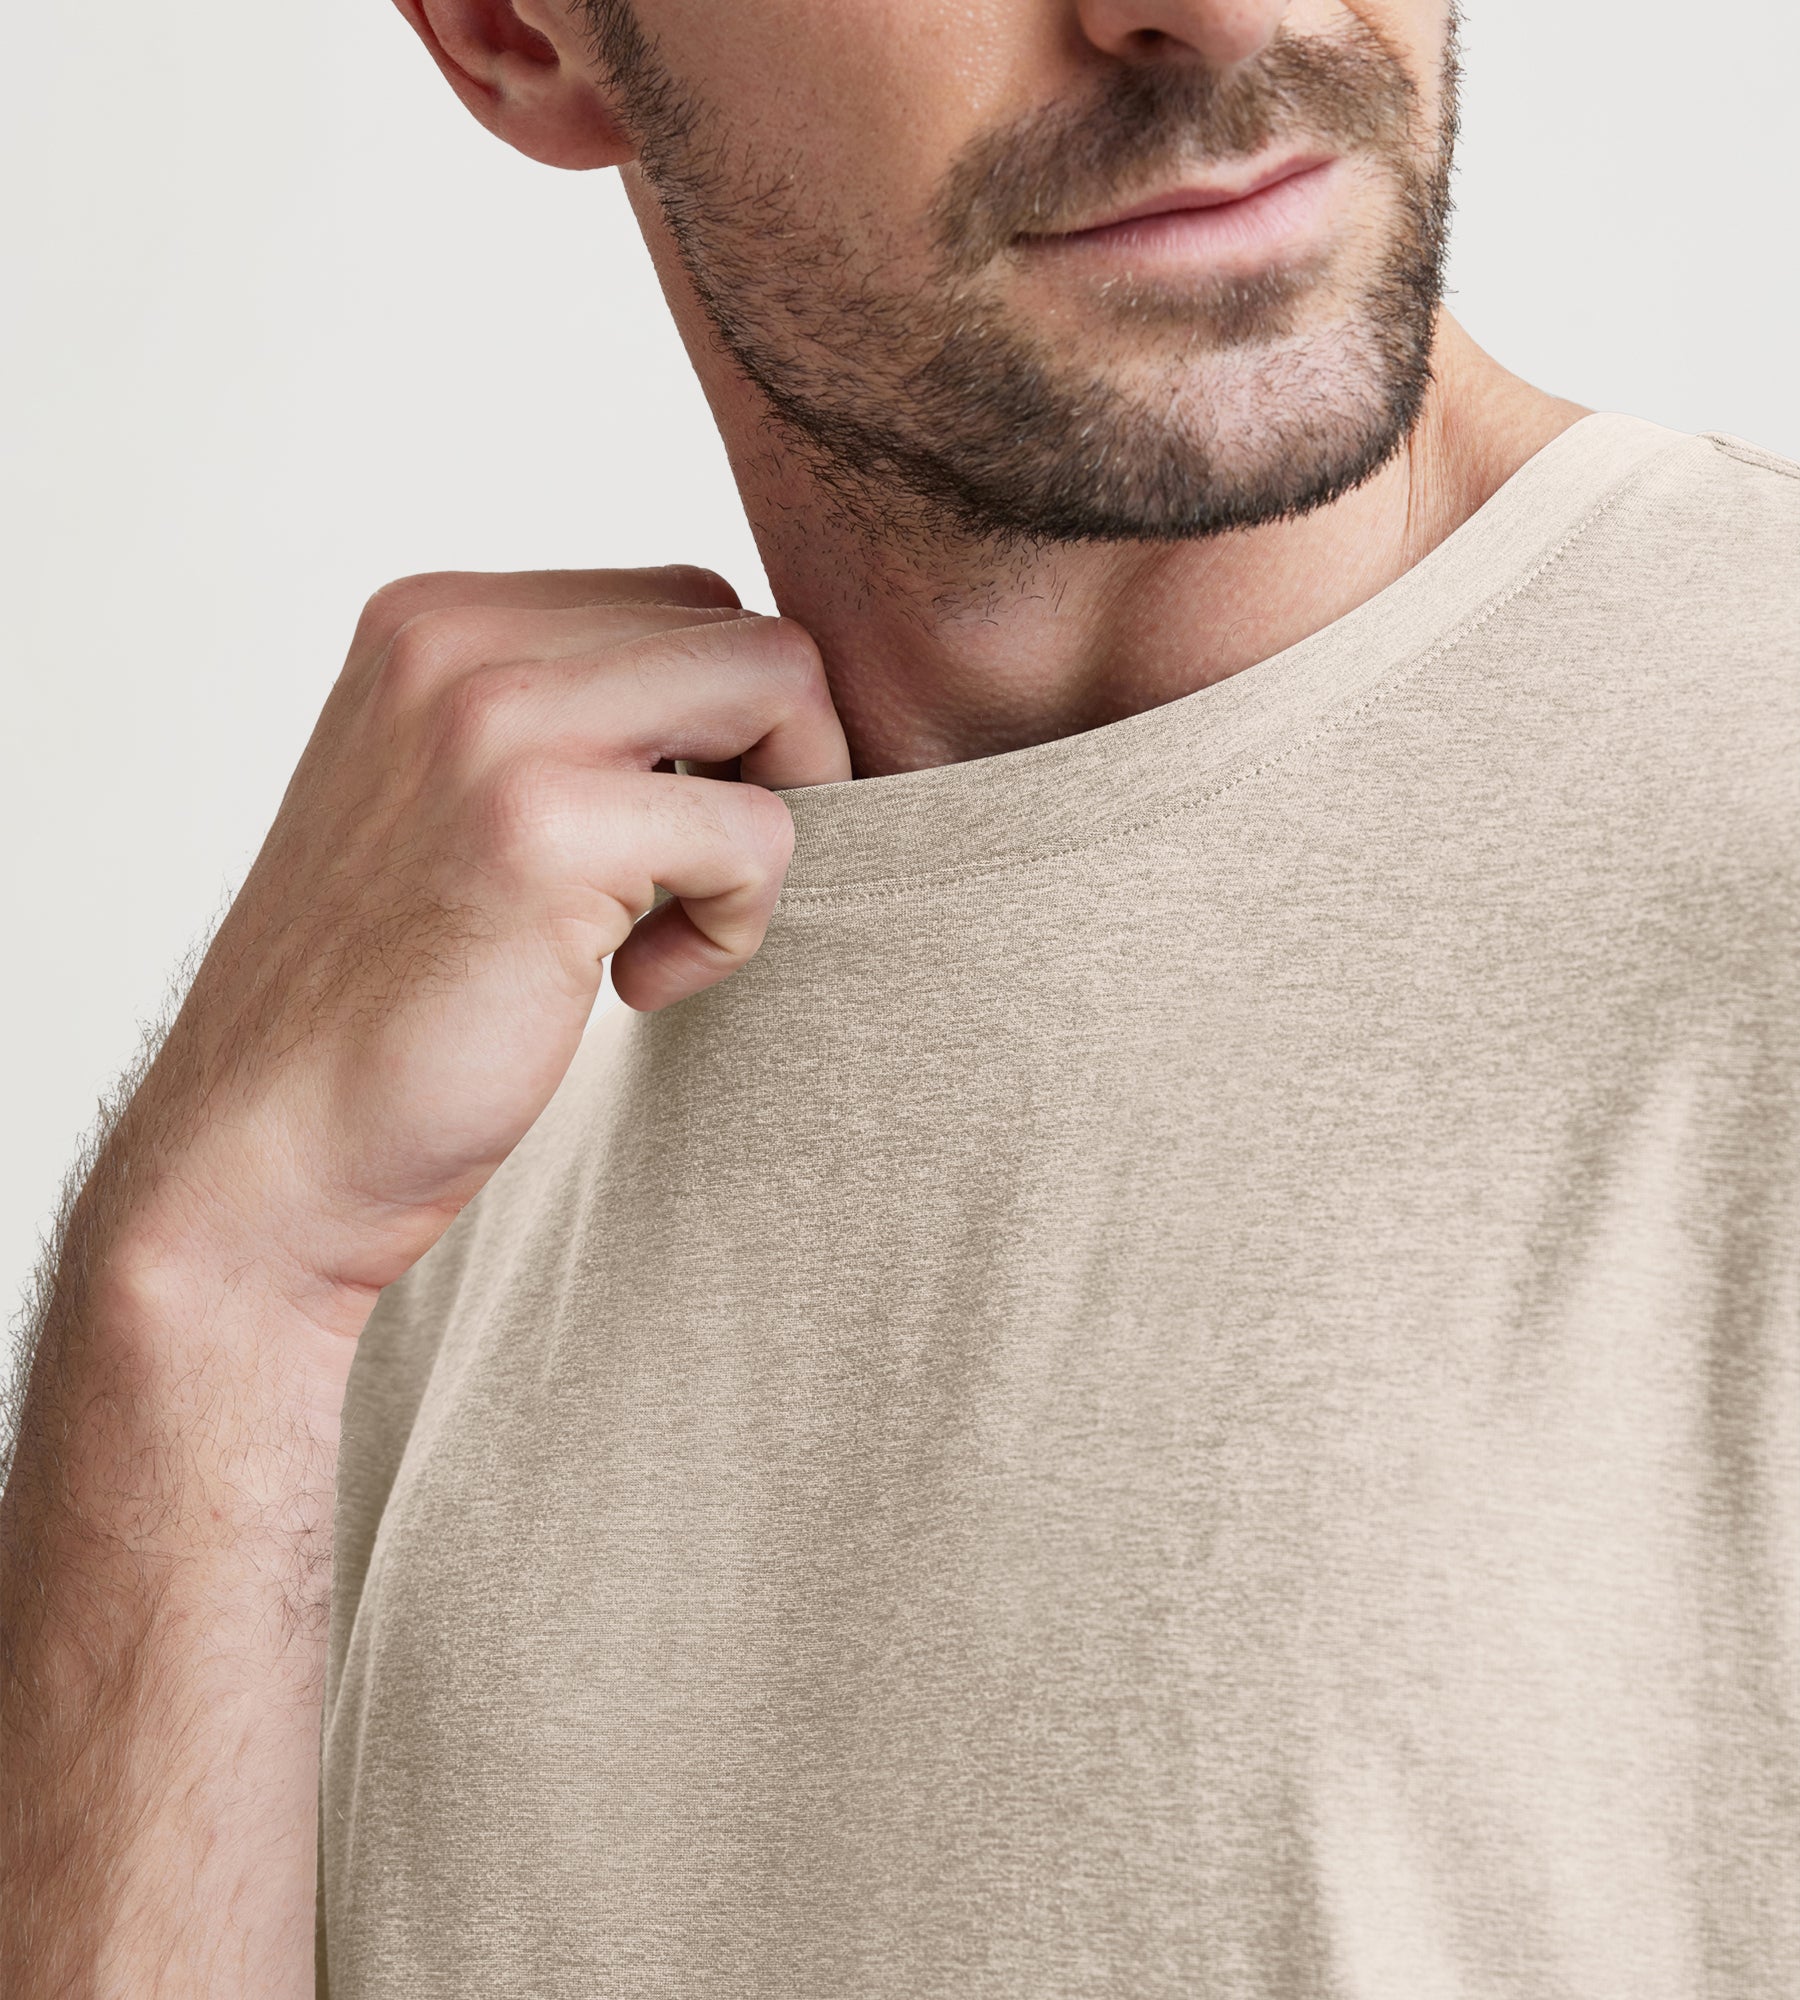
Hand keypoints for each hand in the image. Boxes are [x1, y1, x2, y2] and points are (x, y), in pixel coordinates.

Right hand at [109, 566, 848, 1331]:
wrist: (269, 1147)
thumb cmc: (394, 995)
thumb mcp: (461, 802)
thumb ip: (572, 719)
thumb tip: (760, 697)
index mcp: (435, 618)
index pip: (685, 601)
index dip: (728, 730)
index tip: (665, 844)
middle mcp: (455, 639)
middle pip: (746, 631)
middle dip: (779, 763)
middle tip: (702, 880)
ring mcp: (492, 722)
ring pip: (777, 688)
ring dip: (771, 826)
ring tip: (670, 926)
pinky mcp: (540, 829)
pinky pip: (760, 832)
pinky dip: (735, 926)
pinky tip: (639, 985)